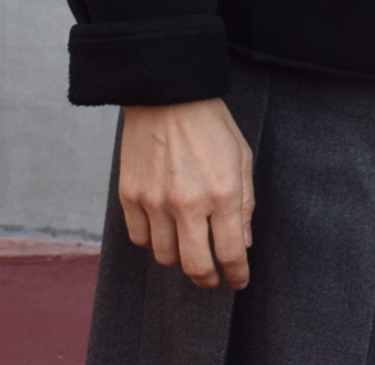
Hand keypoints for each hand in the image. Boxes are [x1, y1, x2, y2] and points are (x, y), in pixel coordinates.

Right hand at [118, 99, 254, 287]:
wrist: (166, 94)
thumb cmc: (209, 124)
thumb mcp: (241, 157)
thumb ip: (245, 203)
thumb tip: (243, 242)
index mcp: (222, 192)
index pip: (231, 252)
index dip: (237, 274)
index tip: (238, 280)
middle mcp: (187, 203)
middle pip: (196, 266)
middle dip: (208, 279)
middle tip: (213, 278)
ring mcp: (154, 201)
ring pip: (165, 257)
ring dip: (180, 260)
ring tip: (189, 247)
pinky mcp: (130, 196)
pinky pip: (140, 239)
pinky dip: (153, 242)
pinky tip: (164, 231)